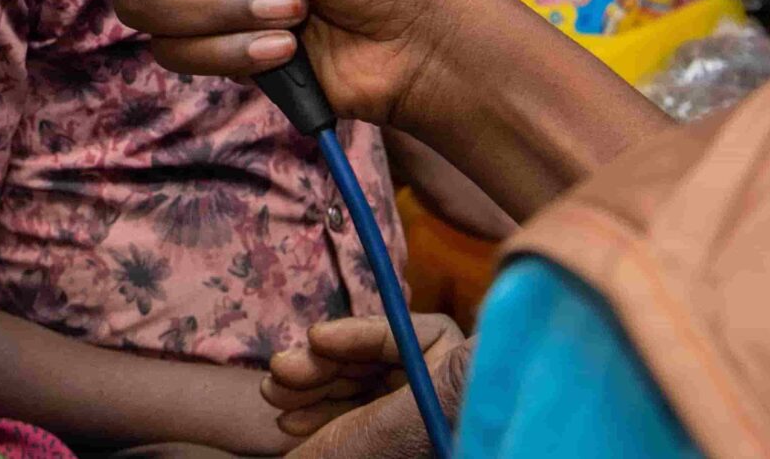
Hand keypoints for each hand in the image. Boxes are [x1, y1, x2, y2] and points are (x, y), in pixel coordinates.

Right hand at [264, 315, 467, 443]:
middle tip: (280, 369)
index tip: (318, 338)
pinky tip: (286, 417)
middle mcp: (435, 412)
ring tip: (272, 393)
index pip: (428, 339)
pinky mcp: (374, 438)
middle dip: (327, 359)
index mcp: (456, 404)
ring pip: (358, 380)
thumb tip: (497, 338)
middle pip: (386, 358)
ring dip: (309, 379)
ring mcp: (402, 427)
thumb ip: (456, 380)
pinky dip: (311, 405)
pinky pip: (345, 407)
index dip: (369, 332)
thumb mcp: (407, 425)